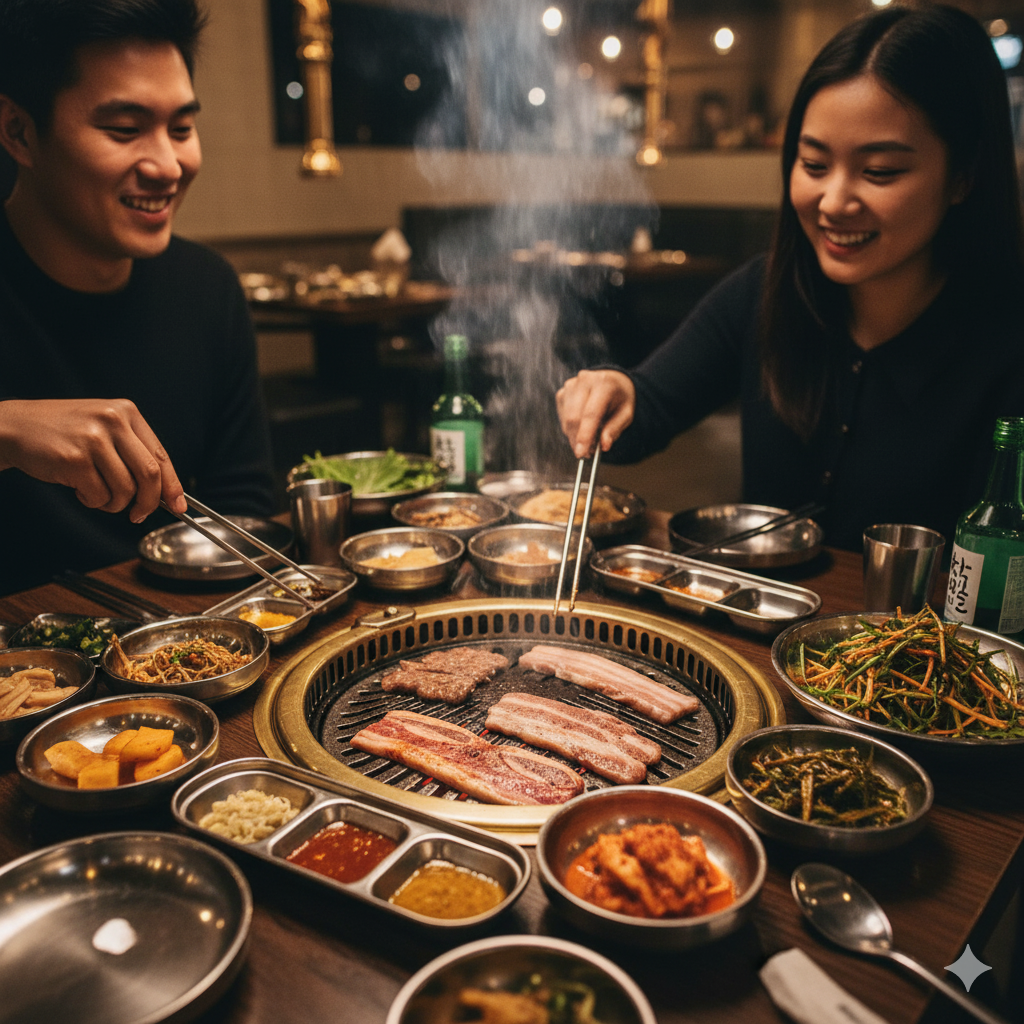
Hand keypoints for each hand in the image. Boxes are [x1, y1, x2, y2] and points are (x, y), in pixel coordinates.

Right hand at [0, 398, 186, 521]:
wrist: (15, 426)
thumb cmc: (63, 432)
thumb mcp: (104, 429)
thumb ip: (133, 453)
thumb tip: (165, 492)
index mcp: (127, 412)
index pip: (161, 455)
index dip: (173, 486)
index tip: (178, 506)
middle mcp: (113, 421)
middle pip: (150, 474)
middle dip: (149, 503)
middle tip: (139, 514)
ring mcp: (93, 439)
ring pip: (125, 489)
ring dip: (114, 503)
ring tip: (97, 493)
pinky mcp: (75, 459)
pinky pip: (99, 496)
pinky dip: (92, 501)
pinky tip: (78, 487)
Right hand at [555, 369, 635, 458]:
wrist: (612, 380)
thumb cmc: (620, 398)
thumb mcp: (626, 414)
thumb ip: (614, 429)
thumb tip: (604, 446)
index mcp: (604, 384)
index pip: (590, 414)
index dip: (585, 435)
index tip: (581, 453)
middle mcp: (585, 381)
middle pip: (574, 417)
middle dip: (577, 439)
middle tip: (585, 454)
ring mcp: (571, 385)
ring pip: (566, 418)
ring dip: (573, 435)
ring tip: (587, 441)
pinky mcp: (563, 391)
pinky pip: (562, 416)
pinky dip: (570, 427)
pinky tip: (581, 427)